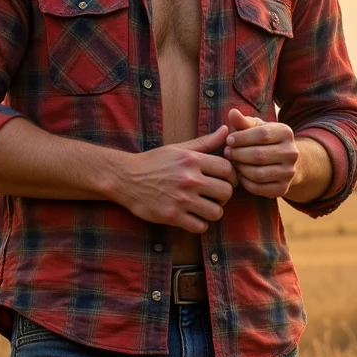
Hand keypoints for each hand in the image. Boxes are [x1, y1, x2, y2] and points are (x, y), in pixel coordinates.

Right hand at [117, 126, 236, 232]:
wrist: (126, 178)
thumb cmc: (154, 162)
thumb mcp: (179, 149)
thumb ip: (205, 142)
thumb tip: (227, 130)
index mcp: (192, 160)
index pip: (228, 170)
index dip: (231, 177)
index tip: (224, 181)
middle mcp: (188, 179)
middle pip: (226, 192)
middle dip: (223, 196)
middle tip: (214, 196)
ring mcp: (180, 199)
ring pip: (216, 212)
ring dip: (213, 212)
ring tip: (204, 207)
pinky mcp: (172, 216)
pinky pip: (200, 227)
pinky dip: (199, 224)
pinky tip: (193, 217)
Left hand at [224, 108, 299, 197]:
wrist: (284, 161)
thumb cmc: (264, 140)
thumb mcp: (256, 128)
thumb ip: (243, 121)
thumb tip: (232, 112)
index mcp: (286, 133)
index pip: (262, 135)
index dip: (242, 138)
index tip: (229, 139)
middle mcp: (292, 153)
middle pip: (259, 155)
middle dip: (238, 154)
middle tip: (227, 152)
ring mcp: (289, 173)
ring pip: (258, 173)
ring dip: (240, 168)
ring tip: (233, 162)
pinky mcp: (283, 189)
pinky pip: (258, 188)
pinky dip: (245, 182)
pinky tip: (240, 174)